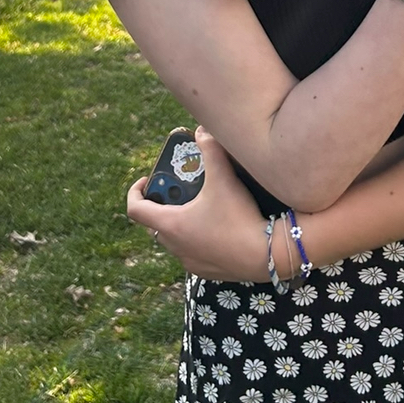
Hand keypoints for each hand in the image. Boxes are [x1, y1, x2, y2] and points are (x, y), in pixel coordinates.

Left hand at [126, 127, 268, 280]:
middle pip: (154, 223)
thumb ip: (211, 150)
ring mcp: (189, 261)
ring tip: (199, 206)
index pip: (135, 209)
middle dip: (162, 204)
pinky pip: (191, 252)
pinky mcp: (205, 270)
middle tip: (178, 190)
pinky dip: (195, 239)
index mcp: (171, 224)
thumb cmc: (240, 218)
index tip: (147, 181)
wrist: (268, 255)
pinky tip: (216, 227)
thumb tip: (202, 132)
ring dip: (178, 222)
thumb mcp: (224, 178)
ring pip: (173, 239)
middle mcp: (175, 246)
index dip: (135, 192)